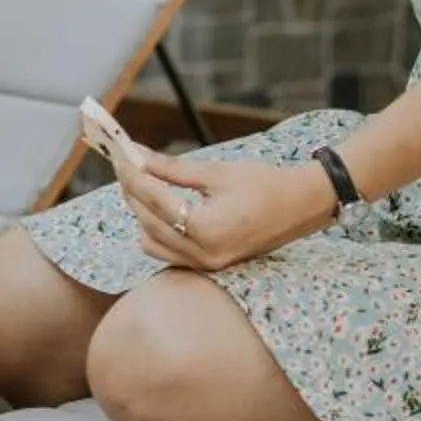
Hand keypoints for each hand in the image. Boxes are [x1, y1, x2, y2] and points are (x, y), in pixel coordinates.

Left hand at [117, 147, 333, 272]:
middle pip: (147, 220)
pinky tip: (160, 206)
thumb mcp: (216, 172)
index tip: (119, 153)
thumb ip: (172, 168)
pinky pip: (168, 252)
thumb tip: (136, 156)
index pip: (153, 199)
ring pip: (151, 242)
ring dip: (141, 212)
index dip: (132, 174)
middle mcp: (203, 253)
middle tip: (127, 163)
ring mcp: (206, 265)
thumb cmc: (264, 184)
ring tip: (144, 182)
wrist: (301, 207)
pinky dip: (156, 230)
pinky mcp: (208, 266)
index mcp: (206, 228)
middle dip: (132, 190)